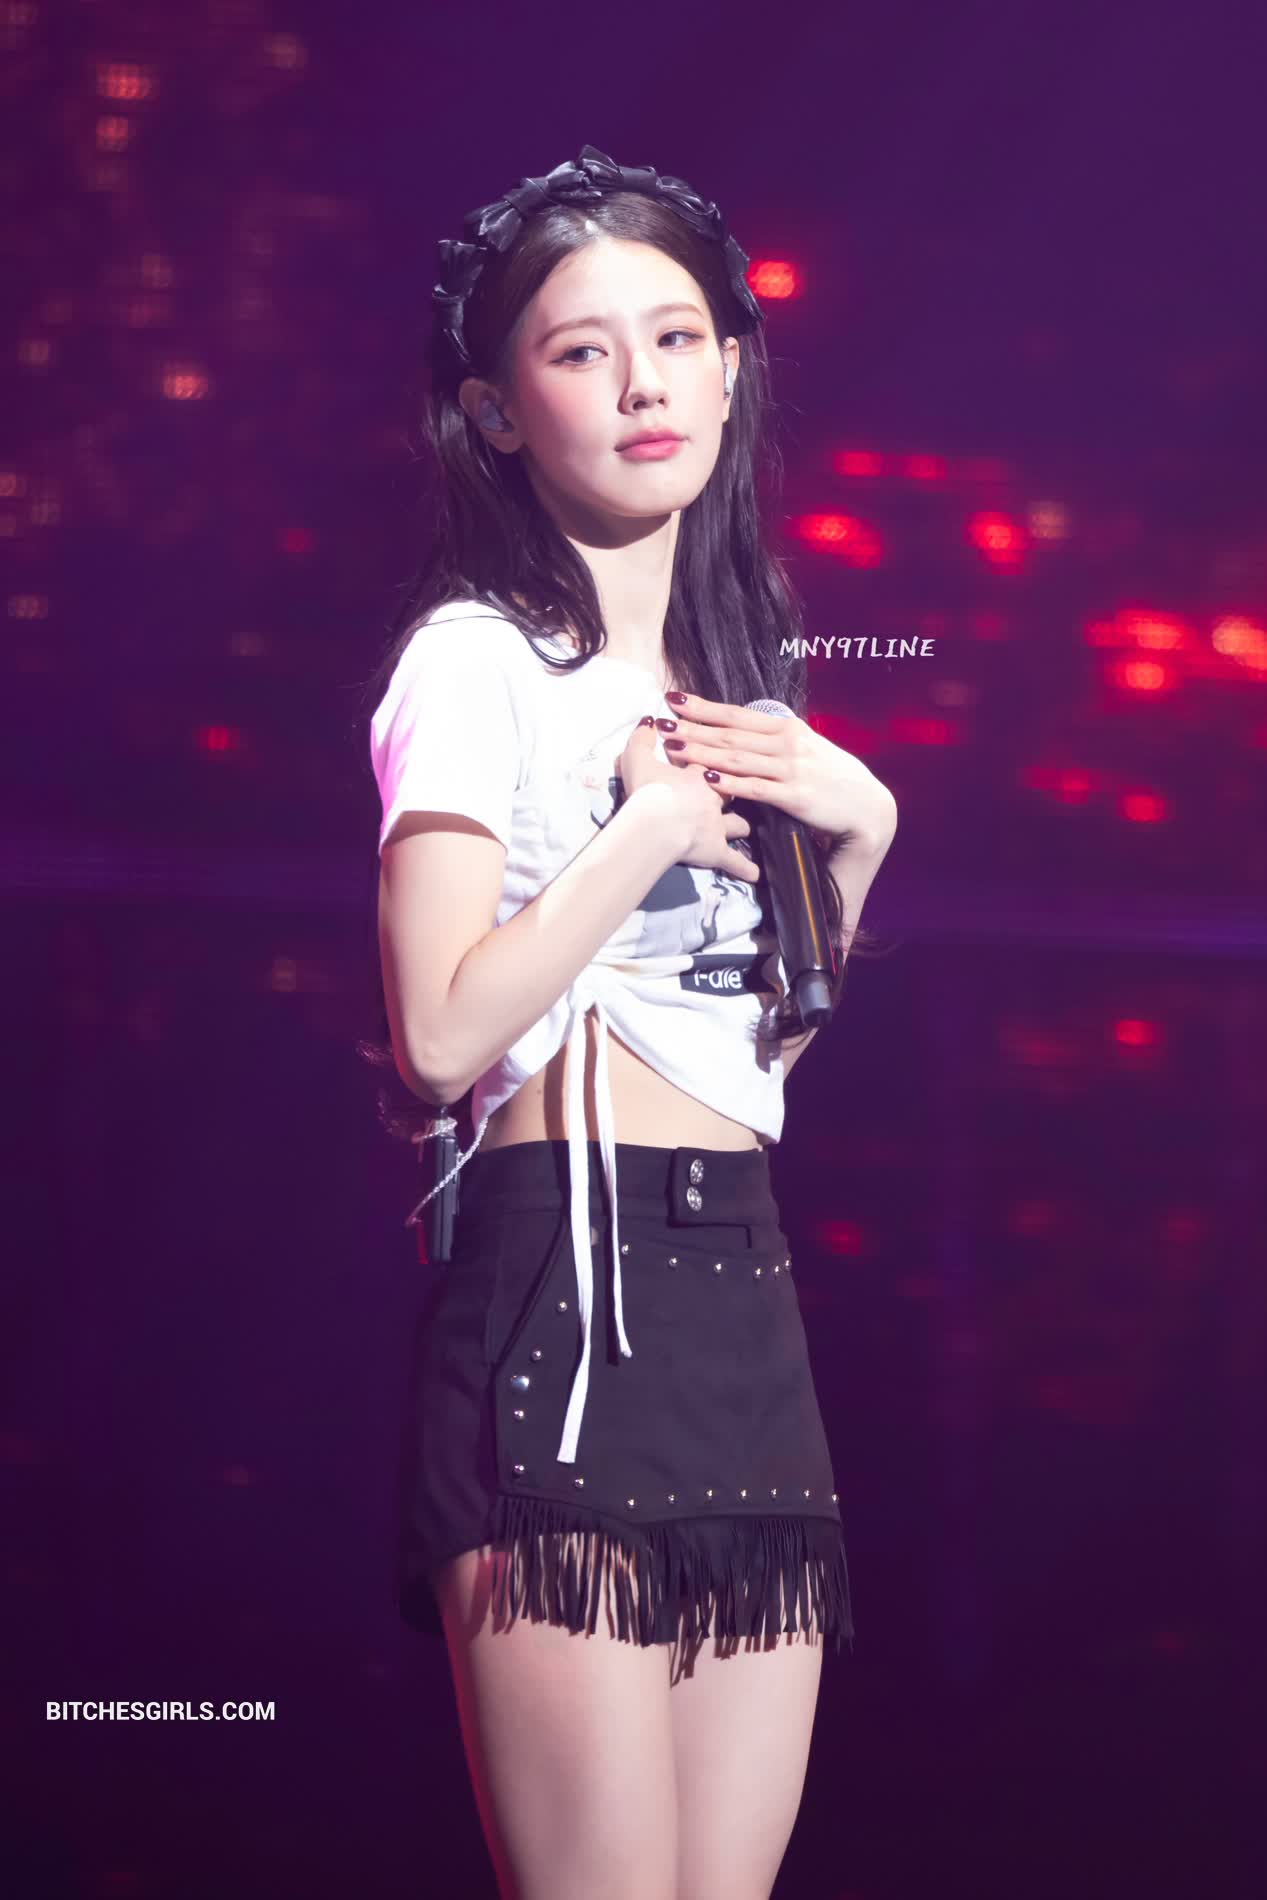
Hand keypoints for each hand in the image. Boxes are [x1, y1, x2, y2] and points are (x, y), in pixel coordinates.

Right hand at [618, 717, 759, 883]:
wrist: (654, 823)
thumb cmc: (646, 791)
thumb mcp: (637, 758)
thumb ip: (642, 739)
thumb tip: (649, 722)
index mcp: (698, 775)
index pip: (713, 760)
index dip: (715, 757)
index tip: (720, 754)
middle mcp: (714, 799)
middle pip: (733, 790)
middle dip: (736, 788)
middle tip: (739, 787)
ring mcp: (717, 825)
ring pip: (739, 823)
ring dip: (741, 825)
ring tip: (745, 828)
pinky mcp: (715, 851)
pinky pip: (734, 861)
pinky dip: (744, 868)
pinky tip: (755, 874)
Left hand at [658, 692, 897, 853]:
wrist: (869, 808)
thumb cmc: (835, 780)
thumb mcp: (808, 750)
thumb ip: (778, 740)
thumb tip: (748, 731)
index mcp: (788, 728)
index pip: (737, 714)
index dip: (704, 707)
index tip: (674, 698)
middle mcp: (787, 743)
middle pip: (730, 733)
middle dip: (693, 726)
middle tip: (661, 722)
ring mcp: (791, 768)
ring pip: (737, 757)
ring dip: (702, 751)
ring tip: (672, 746)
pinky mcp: (795, 796)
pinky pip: (756, 787)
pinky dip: (730, 783)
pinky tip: (707, 779)